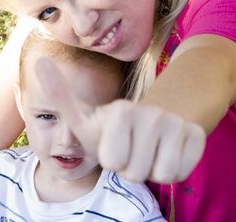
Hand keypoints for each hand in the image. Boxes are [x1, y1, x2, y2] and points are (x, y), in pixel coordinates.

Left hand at [36, 57, 205, 182]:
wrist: (152, 125)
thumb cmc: (110, 129)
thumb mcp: (84, 118)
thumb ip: (60, 95)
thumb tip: (39, 62)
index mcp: (121, 110)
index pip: (114, 161)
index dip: (111, 160)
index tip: (112, 143)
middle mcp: (151, 112)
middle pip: (136, 172)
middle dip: (131, 168)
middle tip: (130, 149)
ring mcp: (176, 123)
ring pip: (163, 173)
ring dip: (151, 170)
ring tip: (146, 151)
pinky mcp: (196, 134)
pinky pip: (182, 171)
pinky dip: (173, 169)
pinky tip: (166, 151)